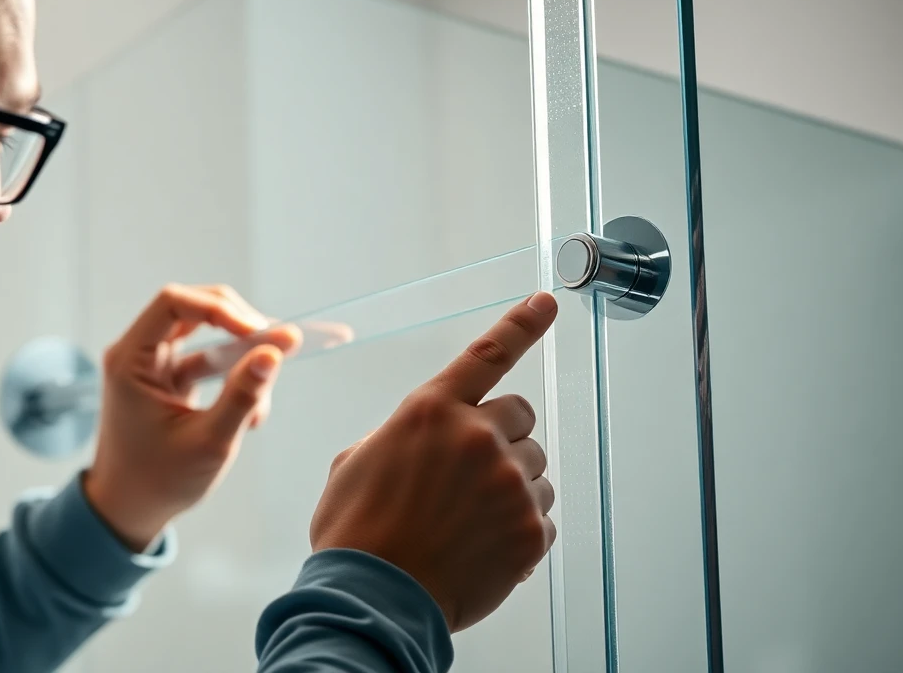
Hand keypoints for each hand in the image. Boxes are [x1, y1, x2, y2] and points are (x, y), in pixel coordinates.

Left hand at [83, 284, 300, 550]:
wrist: (128, 511)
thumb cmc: (159, 481)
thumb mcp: (209, 443)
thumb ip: (242, 396)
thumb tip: (274, 352)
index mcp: (131, 360)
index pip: (174, 303)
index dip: (220, 309)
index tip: (258, 333)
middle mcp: (139, 354)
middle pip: (195, 310)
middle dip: (240, 325)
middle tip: (281, 344)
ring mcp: (155, 367)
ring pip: (208, 337)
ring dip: (242, 357)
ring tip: (265, 394)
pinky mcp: (170, 382)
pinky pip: (209, 363)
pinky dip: (234, 380)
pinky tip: (253, 414)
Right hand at [309, 292, 558, 631]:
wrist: (373, 599)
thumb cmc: (356, 535)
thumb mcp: (355, 464)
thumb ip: (399, 438)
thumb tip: (422, 445)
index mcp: (430, 411)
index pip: (487, 354)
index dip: (521, 324)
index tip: (546, 302)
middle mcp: (476, 437)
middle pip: (521, 415)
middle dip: (503, 437)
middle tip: (472, 474)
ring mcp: (508, 483)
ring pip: (536, 469)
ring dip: (512, 487)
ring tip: (469, 522)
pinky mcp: (529, 529)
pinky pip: (544, 517)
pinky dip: (520, 531)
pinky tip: (484, 548)